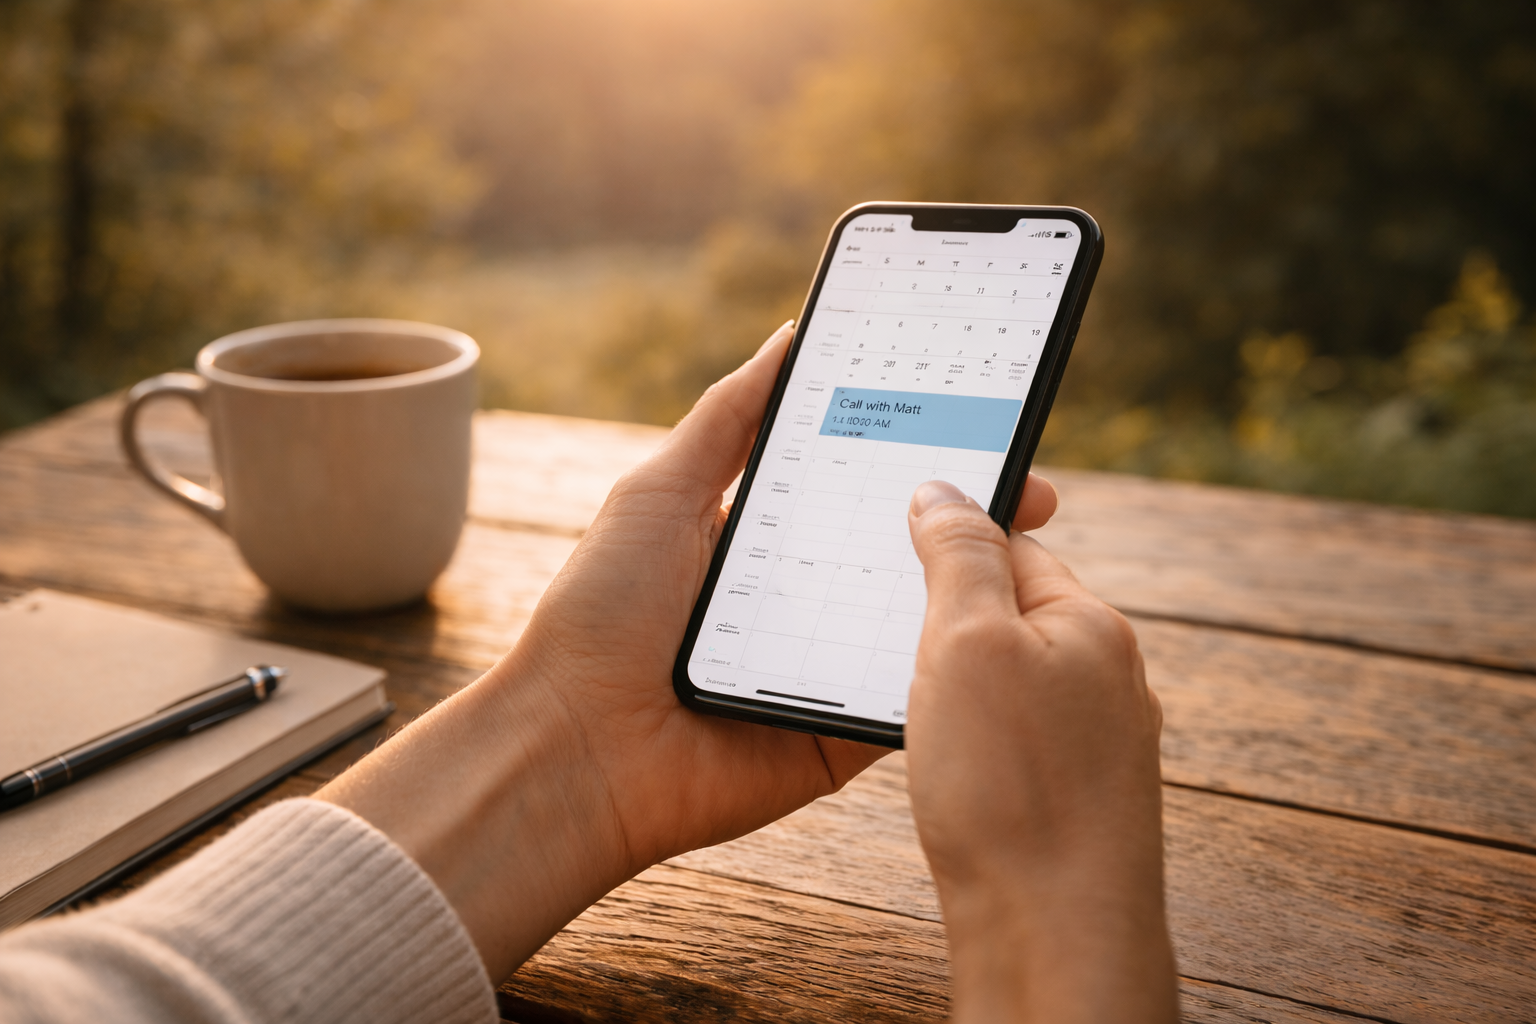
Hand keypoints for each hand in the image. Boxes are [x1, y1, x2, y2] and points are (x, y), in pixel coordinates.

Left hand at [318, 321, 1057, 979]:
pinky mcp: (846, 734)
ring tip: (1030, 542)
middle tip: (1033, 483)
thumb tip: (790, 336)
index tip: (980, 415)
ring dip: (976, 584)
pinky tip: (992, 624)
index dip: (919, 452)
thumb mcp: (660, 490)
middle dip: (972, 515)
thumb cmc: (602, 612)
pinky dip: (950, 663)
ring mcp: (834, 668)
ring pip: (923, 618)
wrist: (577, 748)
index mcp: (772, 540)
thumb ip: (729, 419)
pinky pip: (913, 693)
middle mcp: (812, 599)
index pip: (862, 485)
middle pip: (907, 548)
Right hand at [904, 480, 1177, 1022]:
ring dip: (956, 685)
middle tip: (880, 635)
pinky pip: (1014, 741)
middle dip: (945, 620)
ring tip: (909, 709)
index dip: (946, 541)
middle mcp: (1107, 677)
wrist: (1055, 937)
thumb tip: (944, 490)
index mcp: (1090, 624)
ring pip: (1009, 682)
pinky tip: (947, 769)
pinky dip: (972, 741)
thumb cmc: (1011, 790)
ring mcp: (1098, 743)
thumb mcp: (968, 644)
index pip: (1012, 545)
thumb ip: (958, 556)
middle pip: (1010, 614)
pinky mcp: (1078, 799)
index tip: (888, 542)